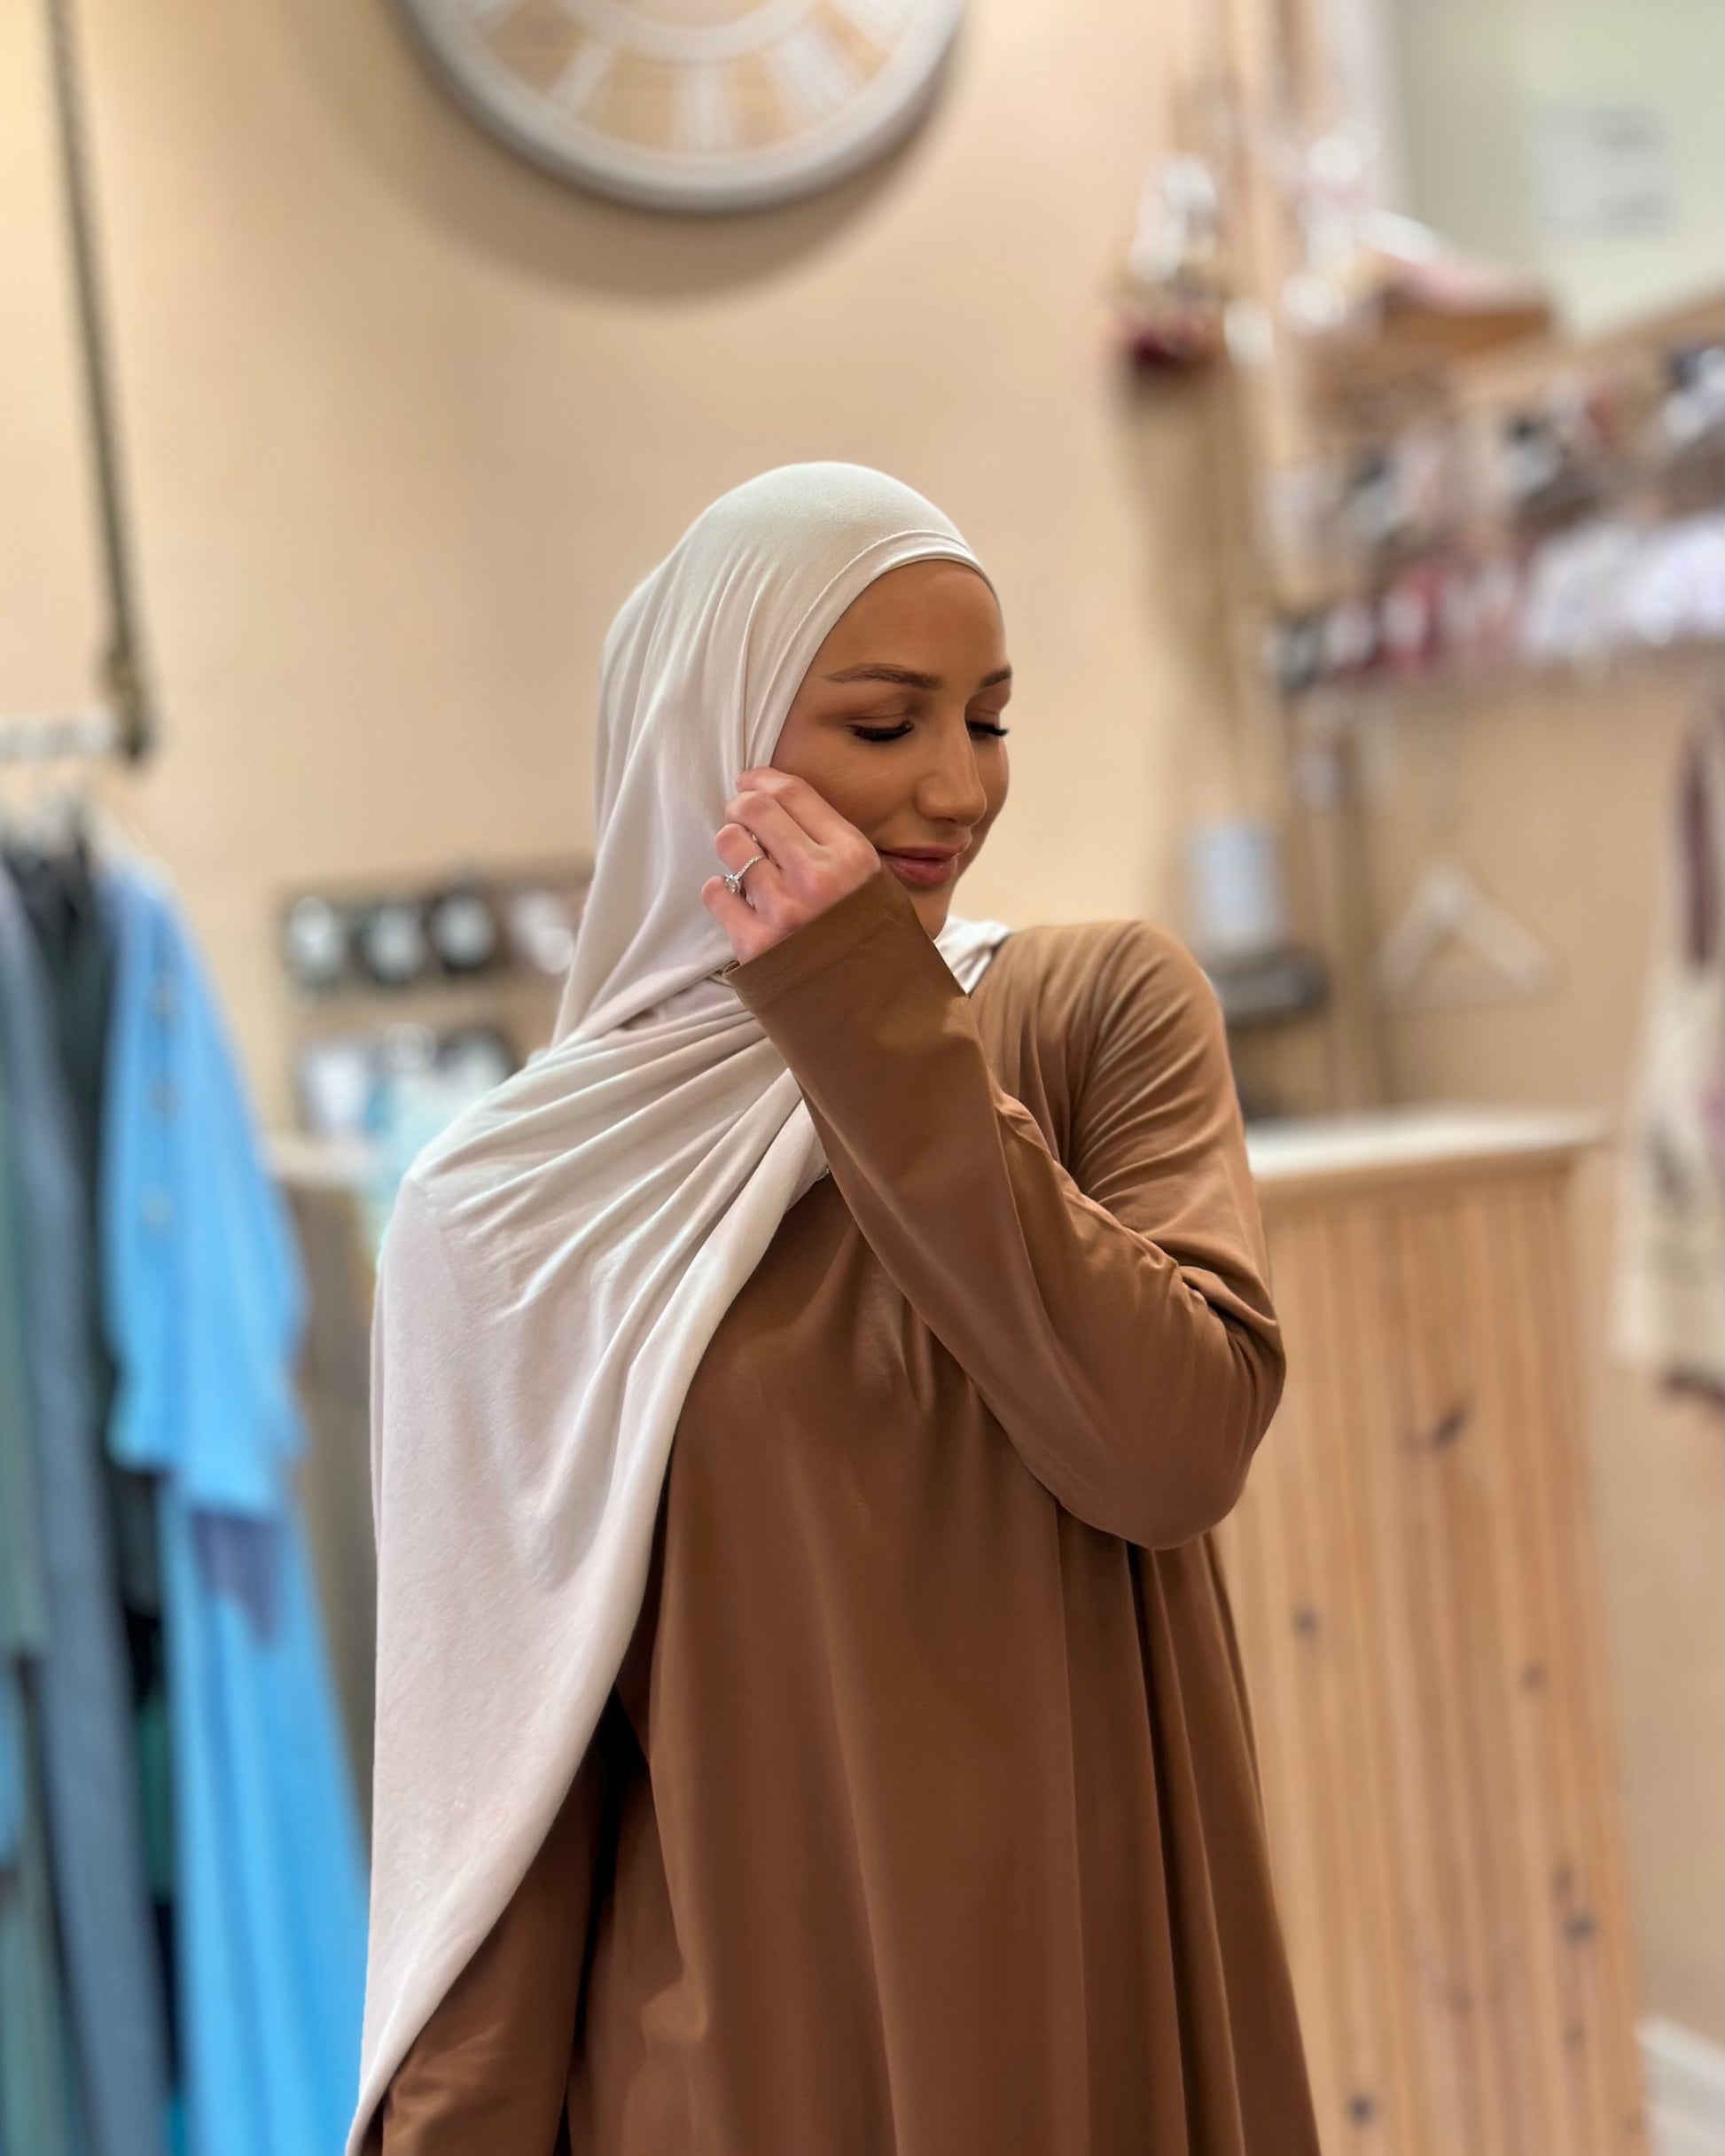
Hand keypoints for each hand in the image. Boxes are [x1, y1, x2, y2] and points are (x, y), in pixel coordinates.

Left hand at [702, 768, 879, 964]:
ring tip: (742, 860)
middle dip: (739, 805)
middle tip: (739, 815)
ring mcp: (783, 910)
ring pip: (730, 845)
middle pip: (755, 809)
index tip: (750, 782)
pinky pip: (715, 892)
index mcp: (850, 856)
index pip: (793, 793)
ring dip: (731, 845)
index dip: (763, 780)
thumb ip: (834, 845)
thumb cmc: (869, 940)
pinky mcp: (754, 943)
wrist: (870, 1007)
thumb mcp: (873, 882)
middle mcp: (816, 878)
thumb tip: (780, 806)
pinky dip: (720, 891)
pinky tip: (735, 898)